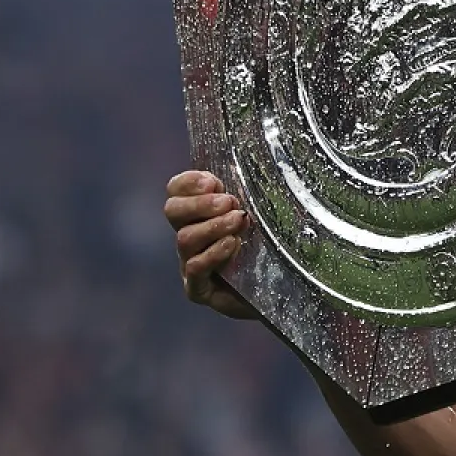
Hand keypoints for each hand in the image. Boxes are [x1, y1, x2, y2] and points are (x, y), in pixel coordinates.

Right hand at [164, 170, 258, 319]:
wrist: (282, 292)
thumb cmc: (272, 247)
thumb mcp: (262, 212)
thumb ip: (249, 191)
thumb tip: (244, 163)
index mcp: (199, 213)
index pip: (175, 190)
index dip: (189, 182)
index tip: (213, 182)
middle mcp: (190, 236)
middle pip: (172, 211)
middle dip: (200, 203)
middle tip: (230, 202)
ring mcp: (190, 263)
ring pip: (184, 238)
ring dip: (213, 226)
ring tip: (239, 221)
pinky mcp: (198, 289)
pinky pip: (194, 268)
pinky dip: (213, 253)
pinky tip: (233, 244)